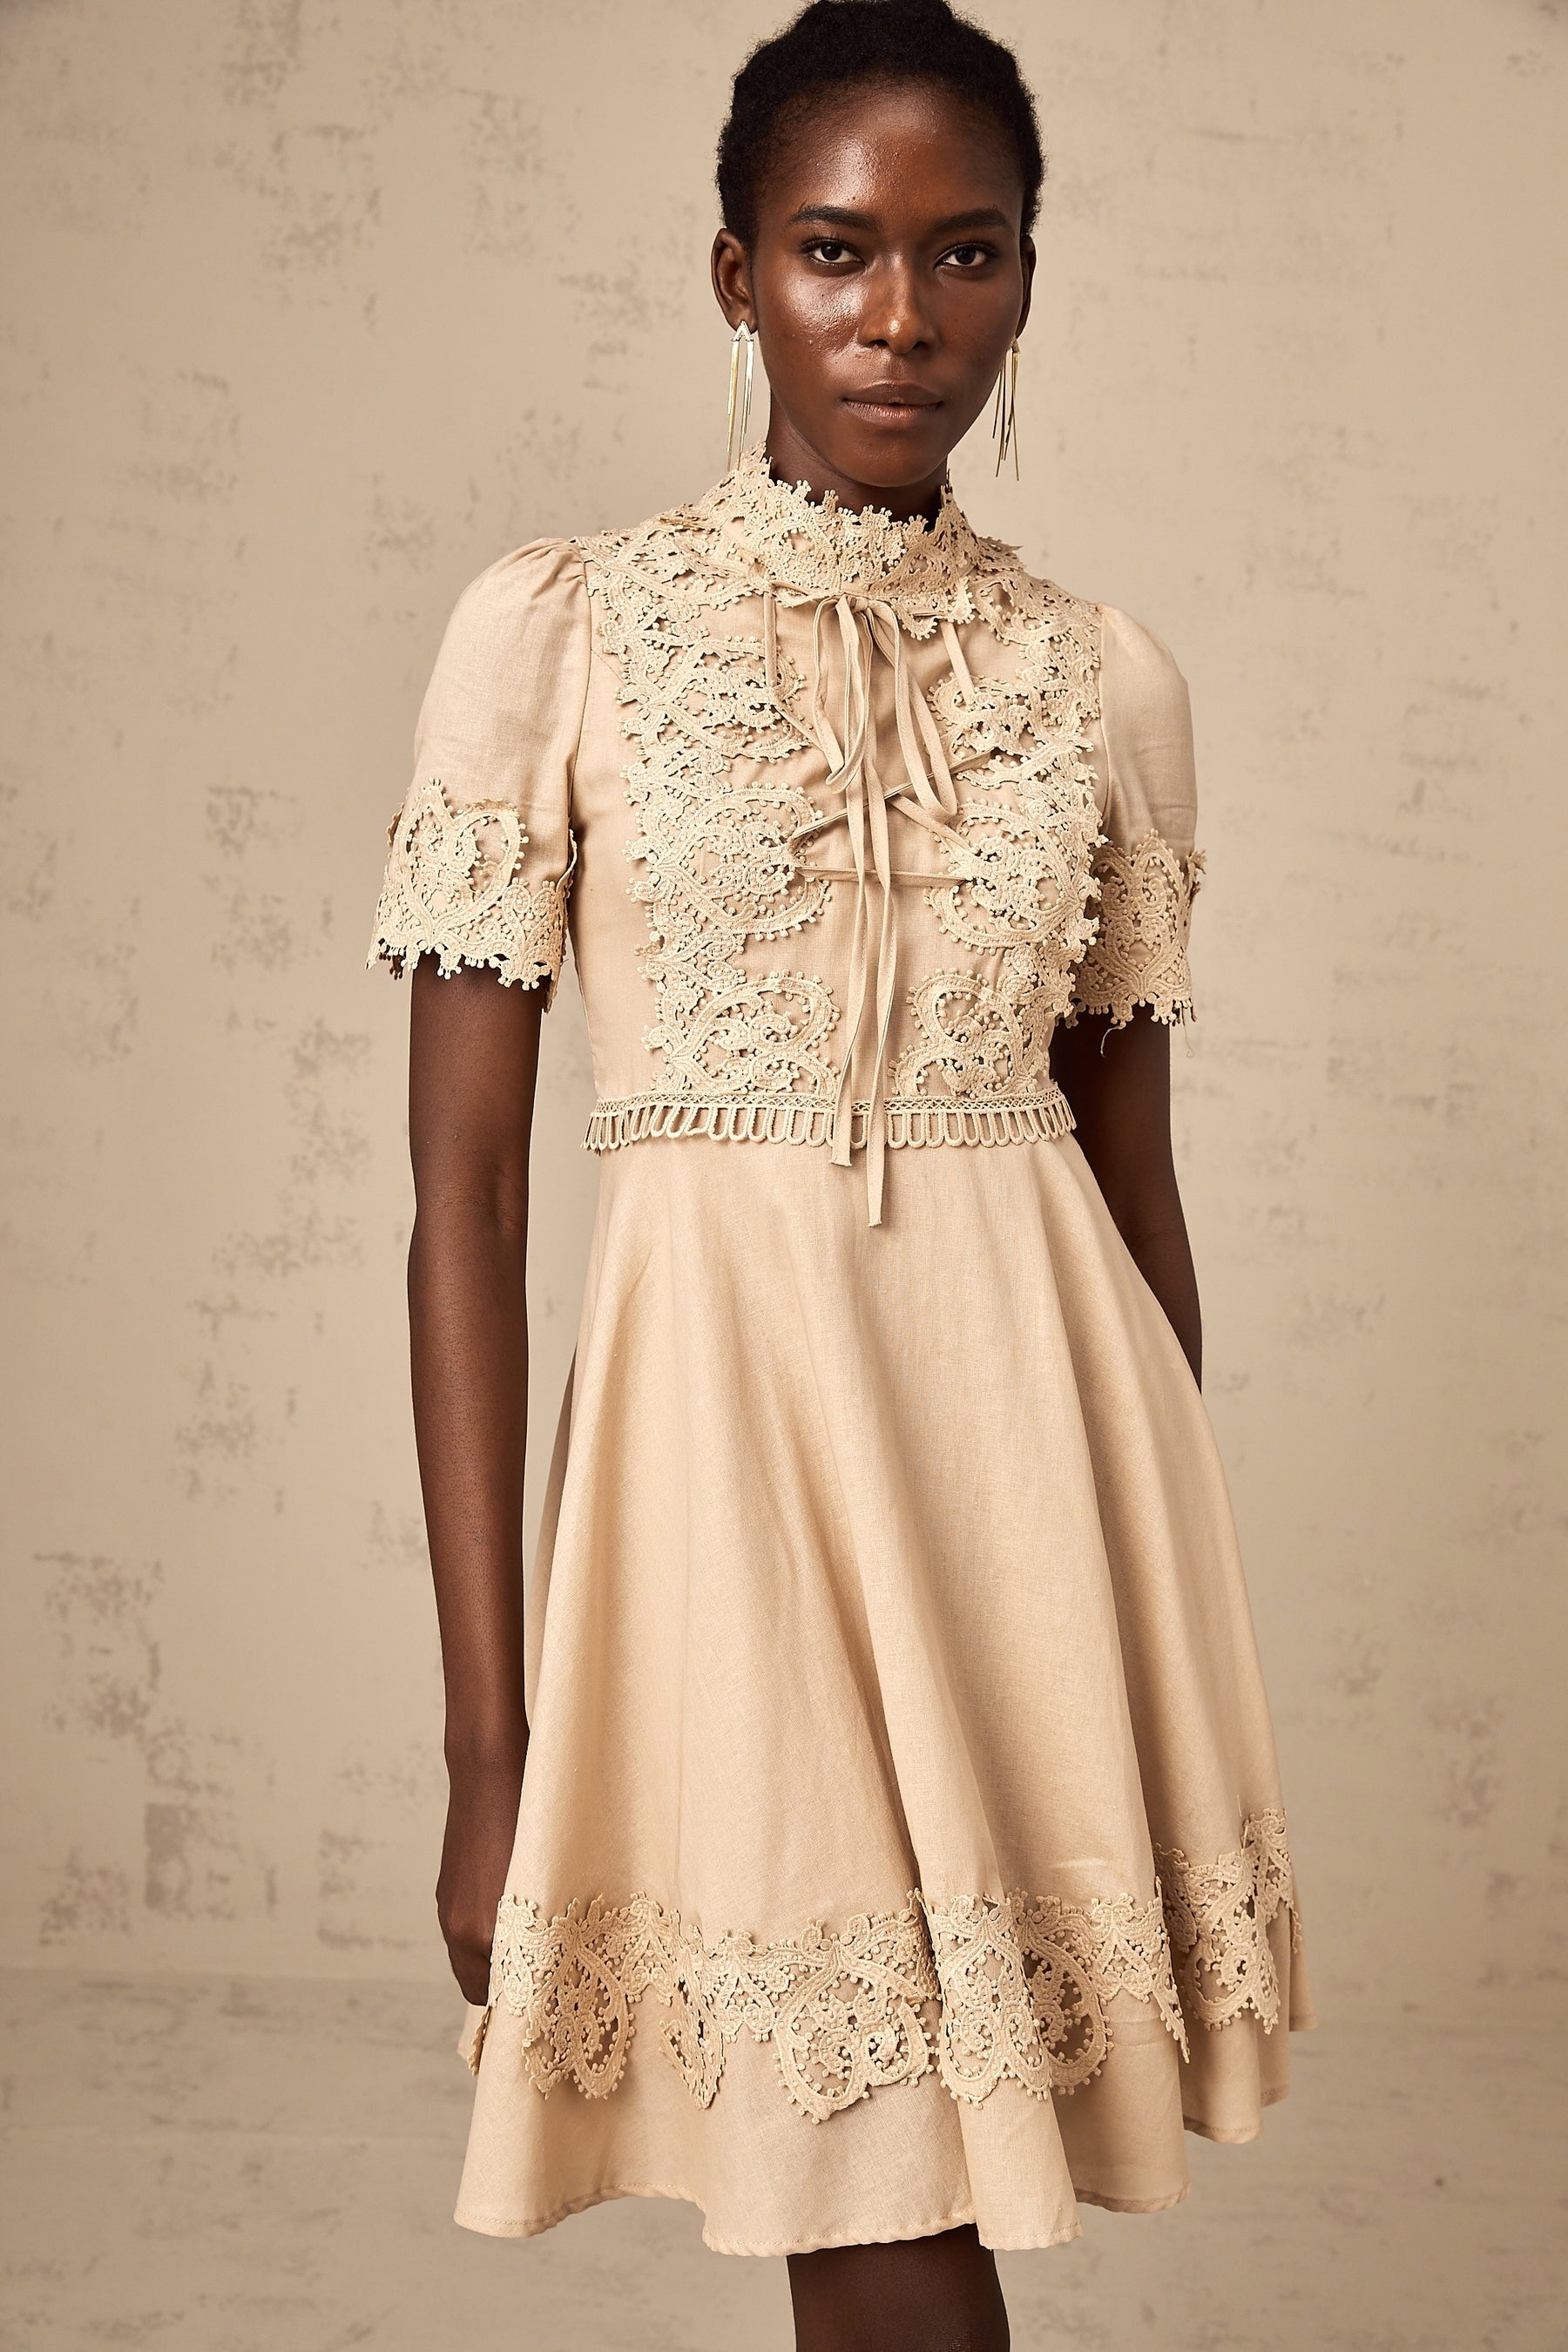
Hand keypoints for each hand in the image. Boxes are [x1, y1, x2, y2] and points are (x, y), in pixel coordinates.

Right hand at [436, 1743, 525, 2004]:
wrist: (490, 1770)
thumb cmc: (530, 1819)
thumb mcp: (547, 1880)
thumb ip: (542, 1928)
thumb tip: (554, 1960)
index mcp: (480, 1931)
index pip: (495, 1996)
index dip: (522, 2002)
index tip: (550, 1998)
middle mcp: (458, 1926)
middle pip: (477, 1985)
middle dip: (506, 1989)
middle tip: (545, 1983)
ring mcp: (448, 1907)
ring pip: (469, 1959)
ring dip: (494, 1962)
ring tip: (533, 1950)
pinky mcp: (447, 1889)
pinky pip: (464, 1931)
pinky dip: (484, 1936)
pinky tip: (515, 1917)